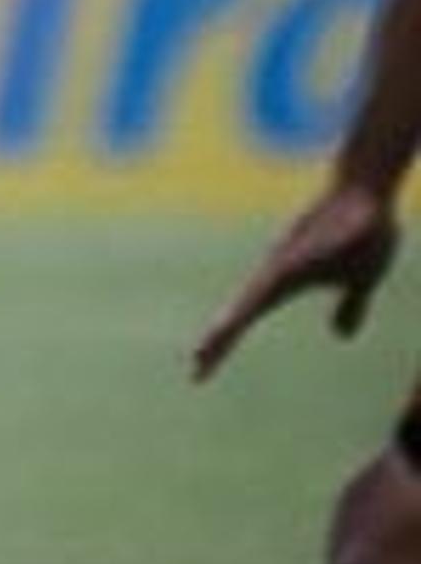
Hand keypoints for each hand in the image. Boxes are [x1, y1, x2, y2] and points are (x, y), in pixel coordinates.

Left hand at [195, 182, 398, 380]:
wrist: (368, 191)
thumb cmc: (360, 233)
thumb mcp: (358, 281)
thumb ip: (348, 307)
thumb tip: (339, 334)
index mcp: (280, 283)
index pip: (242, 318)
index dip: (221, 344)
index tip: (198, 372)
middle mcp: (276, 269)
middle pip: (241, 309)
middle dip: (220, 336)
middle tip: (195, 363)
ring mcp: (294, 254)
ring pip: (260, 287)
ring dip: (238, 312)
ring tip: (215, 336)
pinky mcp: (319, 240)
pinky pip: (299, 260)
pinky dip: (284, 274)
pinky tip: (276, 284)